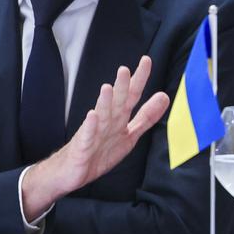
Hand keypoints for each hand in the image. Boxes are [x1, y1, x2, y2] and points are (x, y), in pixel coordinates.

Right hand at [21, 56, 169, 219]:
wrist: (69, 173)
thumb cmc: (98, 152)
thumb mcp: (129, 135)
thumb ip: (146, 117)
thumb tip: (164, 97)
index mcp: (118, 119)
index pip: (131, 96)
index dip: (139, 79)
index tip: (146, 60)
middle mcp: (106, 122)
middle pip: (117, 102)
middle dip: (121, 86)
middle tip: (125, 70)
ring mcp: (93, 134)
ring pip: (101, 116)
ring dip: (105, 103)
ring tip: (107, 88)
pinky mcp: (82, 148)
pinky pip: (87, 136)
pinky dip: (90, 127)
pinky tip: (92, 116)